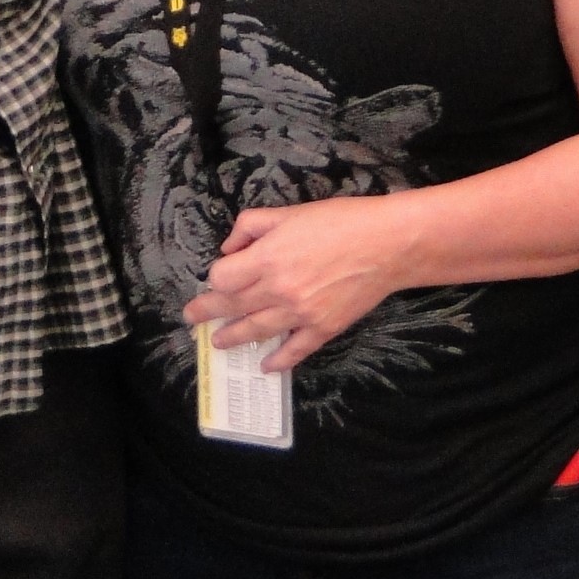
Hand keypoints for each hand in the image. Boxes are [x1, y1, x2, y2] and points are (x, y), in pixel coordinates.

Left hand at [182, 195, 408, 373]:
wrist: (385, 245)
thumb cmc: (337, 221)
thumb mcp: (287, 212)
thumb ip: (251, 226)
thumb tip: (229, 249)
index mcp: (267, 259)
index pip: (222, 278)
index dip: (216, 276)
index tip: (219, 275)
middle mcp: (278, 291)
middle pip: (232, 306)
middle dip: (208, 313)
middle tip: (192, 319)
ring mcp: (300, 315)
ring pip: (256, 331)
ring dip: (233, 338)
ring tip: (218, 342)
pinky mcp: (323, 330)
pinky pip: (294, 351)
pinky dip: (278, 361)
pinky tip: (266, 366)